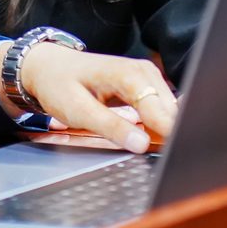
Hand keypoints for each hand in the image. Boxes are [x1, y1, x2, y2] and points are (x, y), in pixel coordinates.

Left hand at [0, 41, 177, 152]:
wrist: (50, 67)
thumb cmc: (60, 85)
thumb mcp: (78, 110)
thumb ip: (110, 127)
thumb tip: (141, 144)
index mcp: (128, 75)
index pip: (160, 110)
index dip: (169, 135)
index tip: (175, 157)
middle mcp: (144, 72)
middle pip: (171, 111)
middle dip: (171, 134)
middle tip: (168, 160)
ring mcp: (148, 77)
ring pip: (171, 111)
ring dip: (168, 130)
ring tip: (162, 150)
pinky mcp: (147, 85)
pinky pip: (163, 108)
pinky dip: (161, 124)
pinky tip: (154, 136)